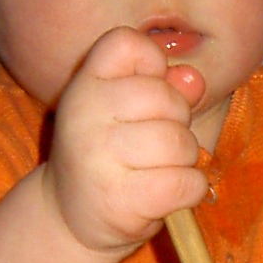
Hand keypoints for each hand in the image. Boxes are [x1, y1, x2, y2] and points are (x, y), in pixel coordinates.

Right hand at [44, 25, 208, 255]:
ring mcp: (99, 159)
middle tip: (159, 144)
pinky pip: (185, 183)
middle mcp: (84, 116)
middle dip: (178, 122)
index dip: (153, 63)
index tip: (145, 96)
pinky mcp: (120, 199)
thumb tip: (193, 80)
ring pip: (179, 142)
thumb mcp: (126, 112)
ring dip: (186, 159)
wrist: (69, 218)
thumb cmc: (107, 157)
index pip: (127, 43)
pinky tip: (173, 193)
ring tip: (163, 170)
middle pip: (165, 98)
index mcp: (84, 85)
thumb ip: (162, 87)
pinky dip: (192, 189)